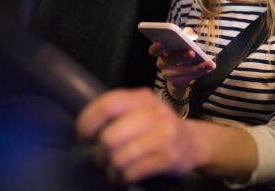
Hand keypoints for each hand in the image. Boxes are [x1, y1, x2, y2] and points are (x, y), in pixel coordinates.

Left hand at [75, 88, 203, 182]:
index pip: (106, 105)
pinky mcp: (169, 157)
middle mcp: (155, 113)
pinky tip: (124, 175)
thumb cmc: (157, 127)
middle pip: (109, 137)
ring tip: (113, 169)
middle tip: (101, 157)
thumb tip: (84, 127)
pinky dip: (122, 177)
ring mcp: (165, 135)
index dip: (87, 123)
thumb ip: (118, 111)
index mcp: (142, 98)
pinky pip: (133, 172)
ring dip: (110, 168)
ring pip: (120, 158)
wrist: (192, 143)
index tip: (82, 136)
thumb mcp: (141, 110)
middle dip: (99, 153)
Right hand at [149, 27, 214, 90]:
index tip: (161, 43)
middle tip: (192, 52)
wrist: (180, 74)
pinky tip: (207, 69)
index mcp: (160, 52)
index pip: (153, 50)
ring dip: (197, 66)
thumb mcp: (182, 44)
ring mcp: (167, 74)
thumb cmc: (180, 54)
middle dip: (182, 56)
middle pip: (170, 60)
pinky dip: (199, 72)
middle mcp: (161, 63)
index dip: (156, 47)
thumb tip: (192, 34)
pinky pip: (188, 77)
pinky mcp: (175, 82)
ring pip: (182, 70)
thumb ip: (185, 36)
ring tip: (208, 63)